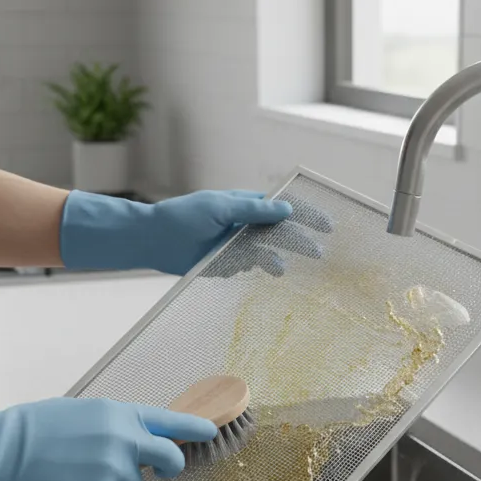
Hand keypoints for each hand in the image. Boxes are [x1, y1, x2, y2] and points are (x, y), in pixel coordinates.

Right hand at [0, 395, 217, 480]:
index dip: (195, 428)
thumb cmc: (38, 427)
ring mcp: (115, 468)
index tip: (211, 431)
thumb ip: (117, 423)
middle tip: (167, 466)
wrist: (4, 450)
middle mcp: (125, 439)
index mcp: (120, 413)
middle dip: (173, 463)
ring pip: (134, 480)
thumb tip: (139, 436)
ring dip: (117, 478)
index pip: (170, 420)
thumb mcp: (85, 412)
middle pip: (170, 456)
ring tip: (81, 467)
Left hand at [59, 188, 332, 276]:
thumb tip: (287, 210)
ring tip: (281, 269)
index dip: (306, 215)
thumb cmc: (184, 216)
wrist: (154, 240)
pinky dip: (262, 272)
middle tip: (318, 253)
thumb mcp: (220, 207)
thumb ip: (253, 210)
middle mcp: (246, 224)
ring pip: (268, 253)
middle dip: (300, 240)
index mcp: (246, 204)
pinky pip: (252, 268)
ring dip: (279, 260)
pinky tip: (267, 276)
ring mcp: (239, 245)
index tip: (327, 225)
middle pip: (281, 232)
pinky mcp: (229, 264)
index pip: (283, 208)